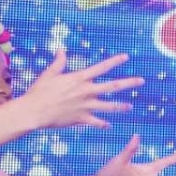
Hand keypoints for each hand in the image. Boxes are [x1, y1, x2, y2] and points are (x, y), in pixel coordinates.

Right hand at [0, 51, 141, 146]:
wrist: (34, 112)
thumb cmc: (39, 92)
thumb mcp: (49, 74)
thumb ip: (59, 62)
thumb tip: (61, 50)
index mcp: (79, 78)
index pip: (102, 67)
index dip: (115, 61)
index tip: (126, 57)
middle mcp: (87, 91)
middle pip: (113, 86)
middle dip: (129, 83)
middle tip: (142, 81)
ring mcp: (86, 106)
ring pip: (110, 106)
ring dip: (121, 106)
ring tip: (130, 107)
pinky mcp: (82, 119)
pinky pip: (97, 122)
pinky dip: (104, 124)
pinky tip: (109, 125)